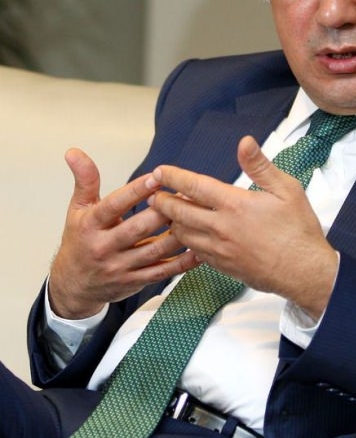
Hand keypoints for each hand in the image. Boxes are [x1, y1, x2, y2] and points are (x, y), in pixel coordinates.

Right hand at [48, 148, 200, 318]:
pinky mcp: (134, 282)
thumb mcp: (78, 209)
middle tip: (185, 196)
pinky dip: (182, 262)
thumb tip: (75, 152)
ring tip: (197, 218)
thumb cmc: (80, 240)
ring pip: (154, 251)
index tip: (156, 177)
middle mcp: (104, 247)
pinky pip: (162, 272)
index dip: (135, 191)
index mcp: (91, 225)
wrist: (73, 285)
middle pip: (137, 229)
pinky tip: (199, 250)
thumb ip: (85, 180)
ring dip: (178, 235)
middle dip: (163, 212)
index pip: (114, 205)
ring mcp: (120, 267)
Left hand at [148, 136, 338, 318]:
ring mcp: (220, 250)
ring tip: (166, 214)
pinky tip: (188, 237)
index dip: (174, 176)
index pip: (194, 186)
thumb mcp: (286, 190)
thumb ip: (260, 166)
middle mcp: (222, 228)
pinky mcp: (223, 266)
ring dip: (171, 222)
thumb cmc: (298, 230)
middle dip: (162, 201)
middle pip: (180, 212)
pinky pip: (194, 253)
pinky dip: (186, 242)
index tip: (160, 171)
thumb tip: (245, 143)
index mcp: (235, 205)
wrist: (304, 272)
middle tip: (153, 194)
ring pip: (183, 235)